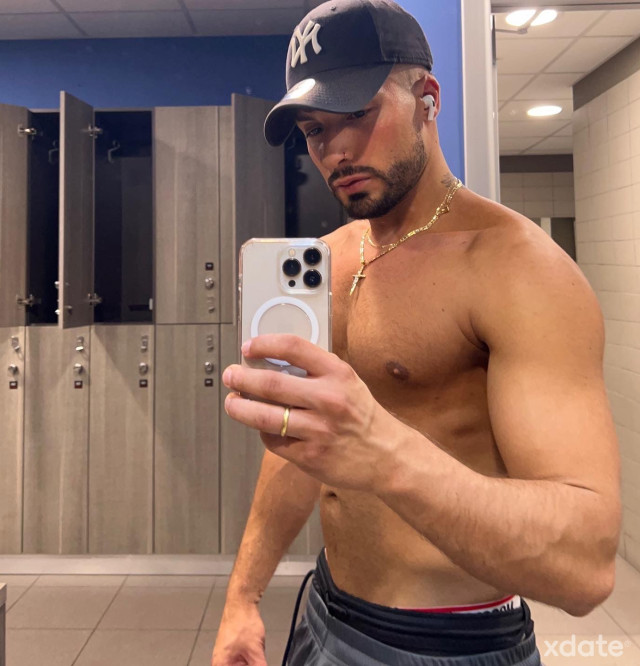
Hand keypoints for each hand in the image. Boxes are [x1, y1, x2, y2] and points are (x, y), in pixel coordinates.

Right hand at [211, 602, 266, 665]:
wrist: (242, 602)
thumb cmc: (241, 621)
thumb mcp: (255, 651)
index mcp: (221, 665)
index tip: (254, 665)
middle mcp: (222, 662)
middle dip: (250, 665)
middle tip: (257, 660)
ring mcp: (228, 655)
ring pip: (242, 665)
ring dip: (252, 663)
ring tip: (256, 652)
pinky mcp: (235, 649)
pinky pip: (244, 661)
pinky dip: (252, 660)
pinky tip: (257, 653)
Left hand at [222, 334, 404, 491]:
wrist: (387, 455)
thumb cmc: (361, 414)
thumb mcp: (346, 381)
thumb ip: (315, 370)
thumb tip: (269, 361)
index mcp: (337, 374)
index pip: (293, 348)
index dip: (264, 344)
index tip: (247, 348)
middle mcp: (328, 399)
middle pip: (271, 384)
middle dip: (242, 378)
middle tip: (230, 376)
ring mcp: (319, 430)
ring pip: (266, 417)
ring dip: (241, 408)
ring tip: (232, 402)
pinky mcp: (310, 456)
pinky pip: (274, 442)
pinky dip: (264, 433)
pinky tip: (262, 427)